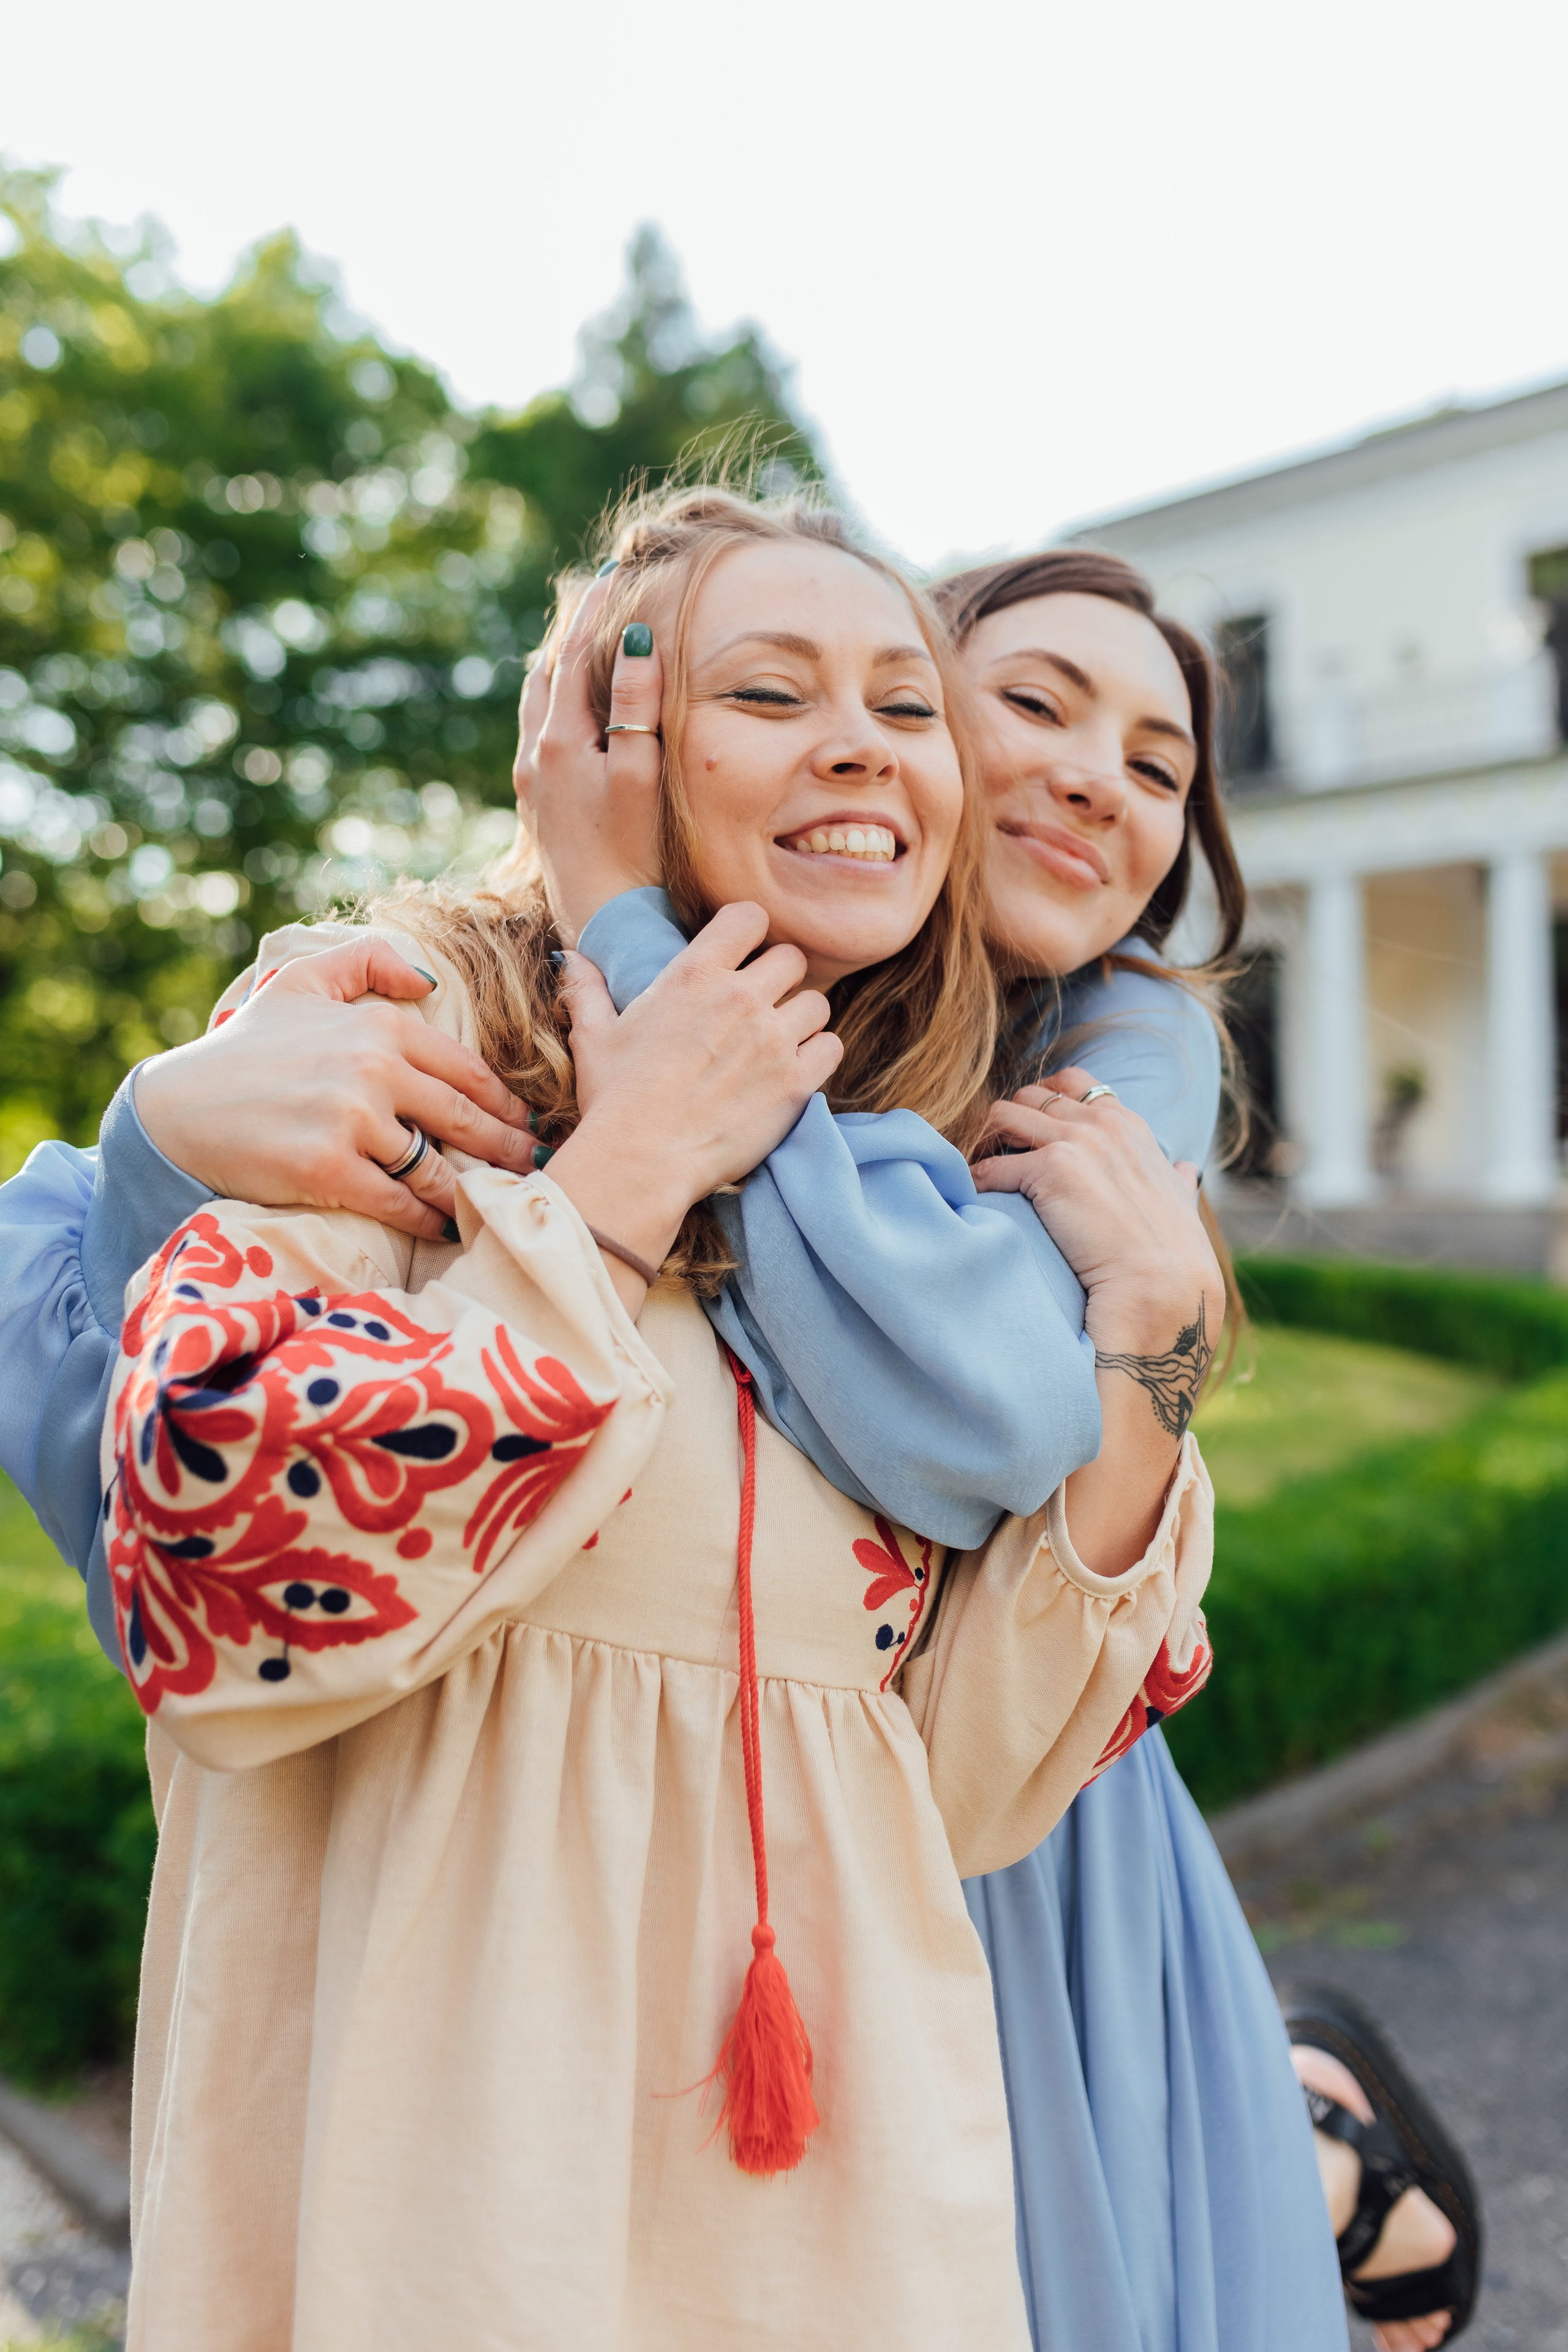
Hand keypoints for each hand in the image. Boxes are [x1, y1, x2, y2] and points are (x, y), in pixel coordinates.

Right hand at [133, 940, 537, 1241]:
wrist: (179, 1107)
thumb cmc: (248, 1047)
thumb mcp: (302, 980)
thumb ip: (368, 961)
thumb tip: (429, 978)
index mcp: (380, 1026)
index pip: (469, 1072)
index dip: (508, 1104)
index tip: (530, 1124)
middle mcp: (374, 1070)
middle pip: (469, 1121)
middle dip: (511, 1151)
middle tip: (540, 1171)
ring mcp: (352, 1121)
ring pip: (439, 1168)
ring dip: (476, 1191)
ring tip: (500, 1205)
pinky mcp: (328, 1170)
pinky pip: (401, 1203)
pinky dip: (429, 1220)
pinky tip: (448, 1229)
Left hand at [516, 575, 663, 942]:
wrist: (601, 916)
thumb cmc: (632, 849)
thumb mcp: (641, 773)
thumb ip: (637, 705)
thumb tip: (636, 640)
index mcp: (559, 740)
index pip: (572, 655)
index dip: (593, 612)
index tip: (611, 574)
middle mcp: (535, 754)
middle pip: (547, 673)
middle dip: (571, 633)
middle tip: (596, 597)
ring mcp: (531, 779)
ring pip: (538, 703)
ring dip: (558, 668)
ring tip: (582, 642)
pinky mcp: (536, 802)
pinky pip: (540, 732)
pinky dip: (556, 702)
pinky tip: (574, 707)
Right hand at [540, 902, 841, 1293]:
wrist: (640, 1162)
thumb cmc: (614, 1100)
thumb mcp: (593, 1038)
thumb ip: (587, 991)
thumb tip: (570, 959)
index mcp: (693, 974)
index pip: (750, 916)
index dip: (751, 934)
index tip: (742, 955)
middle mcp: (740, 997)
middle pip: (792, 958)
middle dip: (779, 979)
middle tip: (761, 1008)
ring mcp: (772, 1039)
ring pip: (817, 1003)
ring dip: (801, 1020)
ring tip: (777, 1044)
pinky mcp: (795, 1081)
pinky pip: (831, 1047)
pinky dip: (817, 1057)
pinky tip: (793, 1072)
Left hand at [971, 1069, 1223, 1377]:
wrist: (1161, 1286)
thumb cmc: (1170, 1252)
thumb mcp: (1181, 1200)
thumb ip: (1177, 1179)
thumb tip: (1186, 1169)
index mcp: (1129, 1126)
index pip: (1075, 1083)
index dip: (1045, 1101)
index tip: (1030, 1130)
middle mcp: (1102, 1124)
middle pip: (1032, 1095)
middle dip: (1010, 1121)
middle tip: (996, 1153)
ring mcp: (1076, 1143)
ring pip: (1004, 1114)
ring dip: (987, 1140)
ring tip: (980, 1170)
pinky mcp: (1050, 1170)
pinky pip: (991, 1166)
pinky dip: (977, 1181)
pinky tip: (975, 1199)